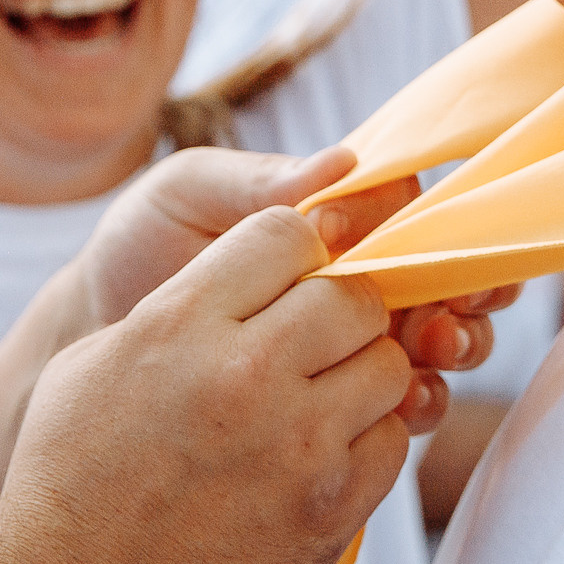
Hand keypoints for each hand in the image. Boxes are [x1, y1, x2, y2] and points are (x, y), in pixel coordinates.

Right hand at [0, 208, 410, 563]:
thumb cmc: (73, 479)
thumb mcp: (97, 360)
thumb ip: (180, 306)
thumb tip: (244, 277)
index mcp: (182, 324)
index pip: (286, 231)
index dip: (294, 246)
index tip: (288, 272)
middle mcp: (246, 374)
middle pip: (353, 294)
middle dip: (339, 307)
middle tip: (314, 334)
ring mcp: (296, 445)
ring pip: (389, 364)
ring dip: (362, 371)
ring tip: (321, 392)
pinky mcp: (329, 509)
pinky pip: (392, 441)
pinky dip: (369, 437)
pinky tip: (323, 448)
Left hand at [71, 146, 508, 436]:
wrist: (95, 328)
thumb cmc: (142, 242)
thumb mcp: (188, 193)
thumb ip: (261, 183)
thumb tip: (342, 161)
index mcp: (330, 211)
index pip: (412, 208)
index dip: (436, 225)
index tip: (418, 245)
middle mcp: (355, 270)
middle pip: (446, 274)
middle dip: (468, 290)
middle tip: (447, 308)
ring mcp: (352, 334)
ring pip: (438, 336)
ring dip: (454, 342)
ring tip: (432, 349)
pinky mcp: (336, 394)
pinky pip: (401, 398)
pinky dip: (419, 398)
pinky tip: (405, 402)